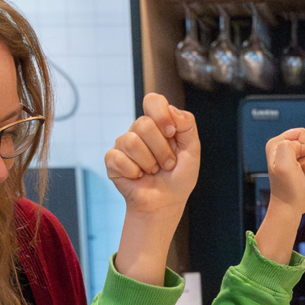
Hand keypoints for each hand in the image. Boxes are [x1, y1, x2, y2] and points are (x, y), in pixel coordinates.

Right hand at [106, 93, 199, 218]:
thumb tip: (171, 109)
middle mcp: (139, 130)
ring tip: (154, 171)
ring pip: (131, 142)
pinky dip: (134, 172)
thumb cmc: (178, 177)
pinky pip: (119, 159)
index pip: (153, 101)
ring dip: (149, 163)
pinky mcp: (112, 160)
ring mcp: (124, 144)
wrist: (166, 203)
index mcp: (158, 123)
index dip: (161, 115)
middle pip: (144, 124)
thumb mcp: (192, 151)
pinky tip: (138, 177)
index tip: (171, 133)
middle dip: (161, 150)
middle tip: (167, 165)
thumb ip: (187, 126)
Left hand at [264, 129, 304, 217]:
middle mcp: (282, 148)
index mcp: (275, 143)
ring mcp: (291, 157)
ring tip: (299, 175)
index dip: (303, 148)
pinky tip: (303, 178)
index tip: (295, 162)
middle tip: (297, 170)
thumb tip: (298, 146)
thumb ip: (289, 147)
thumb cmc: (287, 188)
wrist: (290, 207)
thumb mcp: (284, 165)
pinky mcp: (299, 165)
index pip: (301, 133)